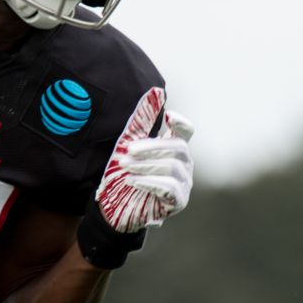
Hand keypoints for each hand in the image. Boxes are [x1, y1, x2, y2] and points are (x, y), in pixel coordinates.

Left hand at [95, 87, 194, 232]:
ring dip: (146, 165)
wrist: (117, 209)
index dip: (181, 123)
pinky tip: (133, 181)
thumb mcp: (129, 148)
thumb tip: (154, 93)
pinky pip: (170, 188)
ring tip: (125, 166)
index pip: (185, 132)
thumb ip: (140, 125)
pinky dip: (150, 182)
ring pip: (172, 167)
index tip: (168, 116)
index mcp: (173, 148)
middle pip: (178, 148)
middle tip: (128, 149)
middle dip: (152, 147)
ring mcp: (184, 183)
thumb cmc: (125, 175)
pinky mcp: (178, 201)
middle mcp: (183, 164)